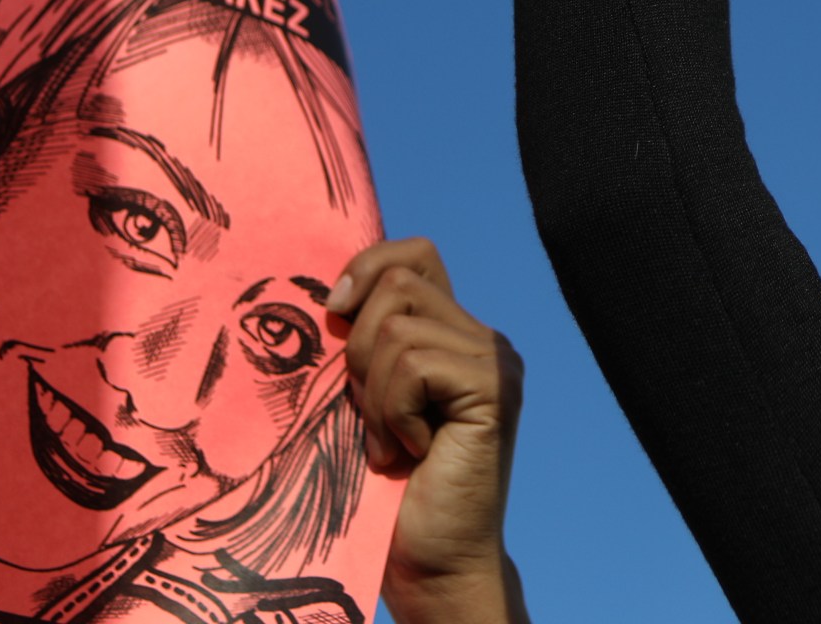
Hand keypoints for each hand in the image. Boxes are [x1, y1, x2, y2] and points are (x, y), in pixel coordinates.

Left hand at [328, 239, 527, 623]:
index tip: (332, 313)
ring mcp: (495, 362)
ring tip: (391, 443)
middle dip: (358, 348)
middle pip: (398, 282)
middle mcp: (486, 340)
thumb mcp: (368, 401)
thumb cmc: (389, 494)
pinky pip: (414, 364)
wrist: (432, 564)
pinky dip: (392, 411)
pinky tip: (409, 452)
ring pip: (397, 328)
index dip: (367, 268)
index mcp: (457, 337)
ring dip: (374, 394)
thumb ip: (366, 346)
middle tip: (369, 414)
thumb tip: (325, 293)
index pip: (414, 256)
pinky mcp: (493, 389)